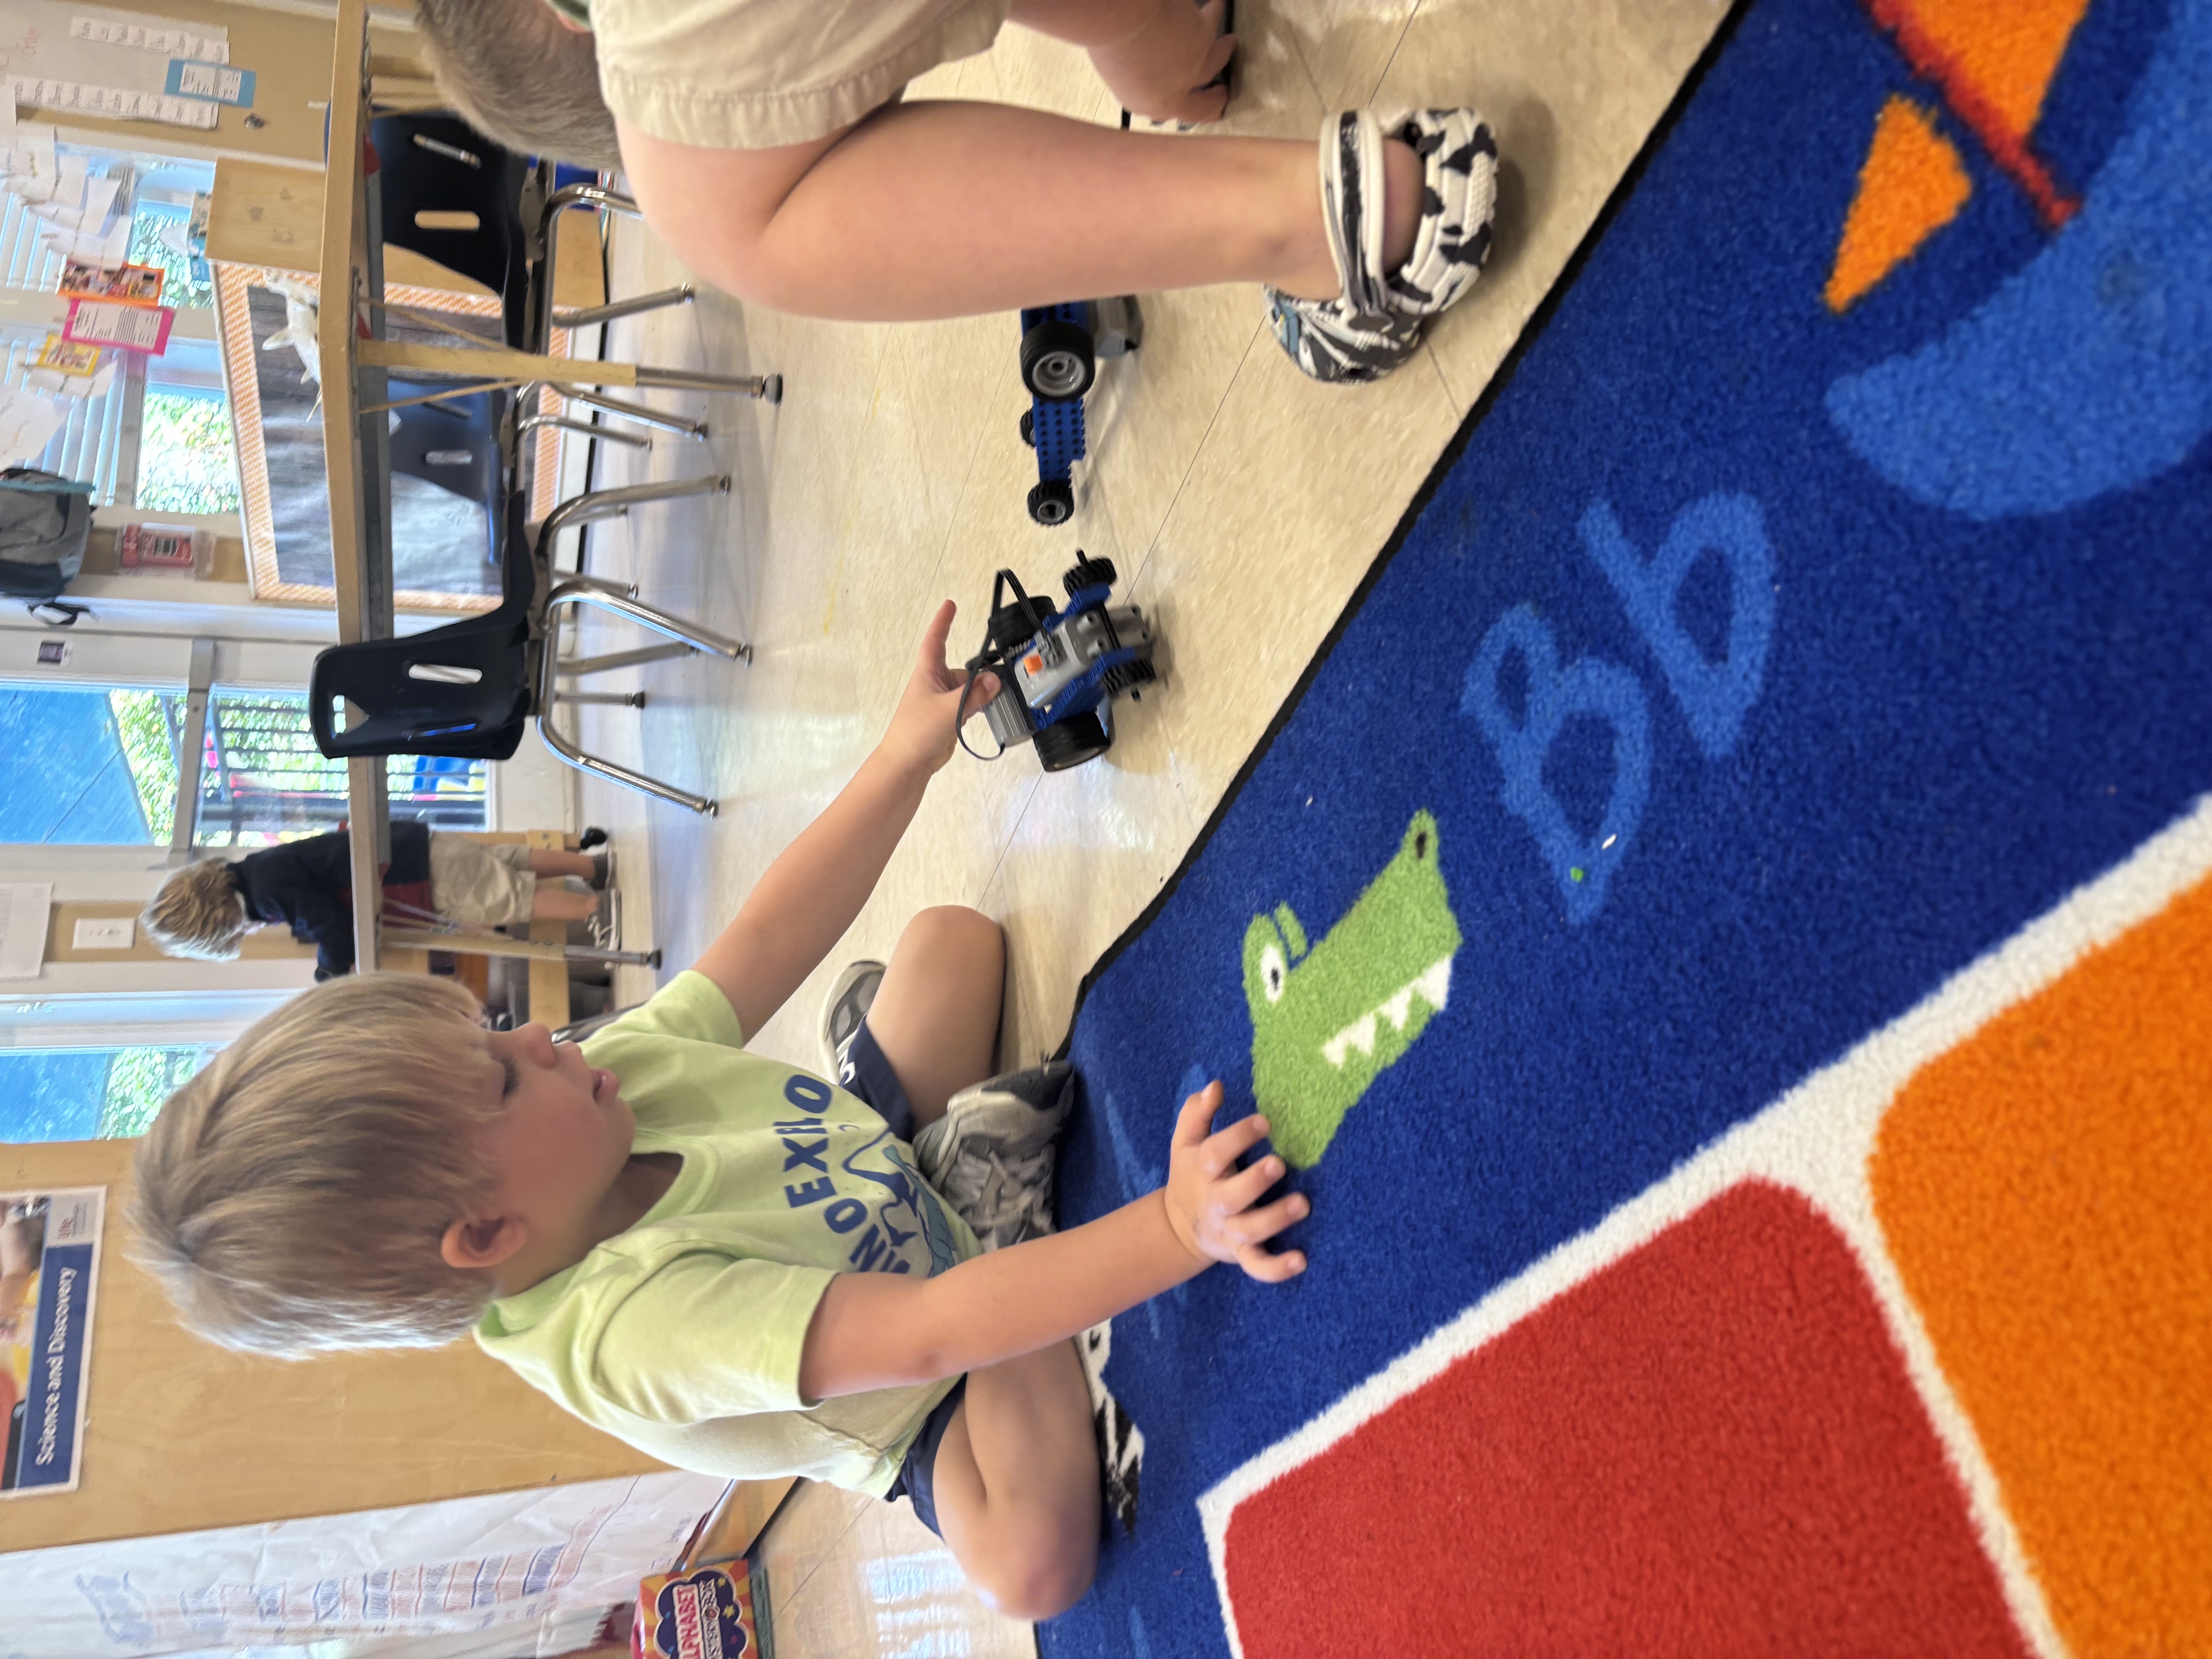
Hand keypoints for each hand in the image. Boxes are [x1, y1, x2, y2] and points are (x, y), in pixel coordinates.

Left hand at [880, 600, 999, 777]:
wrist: (908, 763)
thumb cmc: (917, 731)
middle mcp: (936, 683)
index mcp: (928, 673)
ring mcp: (943, 701)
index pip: (935, 641)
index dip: (942, 622)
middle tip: (1001, 680)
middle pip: (963, 669)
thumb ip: (974, 695)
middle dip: (980, 673)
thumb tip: (995, 680)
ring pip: (969, 689)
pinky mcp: (950, 718)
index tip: (950, 604)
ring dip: (982, 693)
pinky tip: (991, 710)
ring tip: (998, 699)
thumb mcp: (948, 710)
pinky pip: (970, 705)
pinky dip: (981, 706)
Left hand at [1091, 0, 1235, 124]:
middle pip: (1206, 103)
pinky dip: (1214, 12)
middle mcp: (1174, 92)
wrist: (1118, 15)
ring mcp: (1192, 66)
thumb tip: (1149, 69)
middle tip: (1224, 92)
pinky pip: (1212, 22)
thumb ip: (1136, 76)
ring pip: (1216, 59)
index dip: (1197, 112)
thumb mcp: (1115, 68)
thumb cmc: (1105, 36)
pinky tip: (1216, 6)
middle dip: (1216, 98)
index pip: (1179, 115)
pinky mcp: (1202, 37)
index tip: (1209, 110)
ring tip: (1230, 43)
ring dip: (1223, 51)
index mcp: (1148, 103)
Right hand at [1162, 1081, 1308, 1281]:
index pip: (1215, 1153)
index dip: (1238, 1137)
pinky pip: (1257, 1266)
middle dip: (1255, 1181)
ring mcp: (1229, 1231)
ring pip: (1250, 1231)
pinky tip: (1301, 1260)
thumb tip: (1215, 1087)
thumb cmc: (1192, 1172)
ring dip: (1275, 1219)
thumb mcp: (1186, 1141)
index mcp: (1201, 1171)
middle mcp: (1215, 1203)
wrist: (1179, 1226)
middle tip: (1279, 1163)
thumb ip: (1197, 1112)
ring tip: (1303, 1204)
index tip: (1264, 1122)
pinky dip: (1276, 1268)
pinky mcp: (1241, 1254)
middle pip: (1231, 1196)